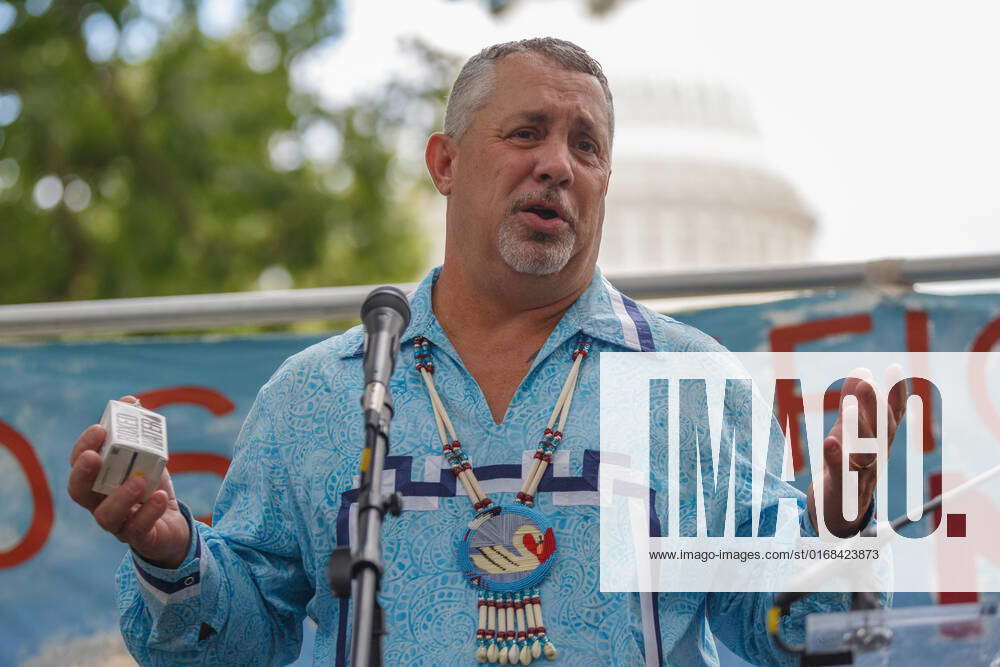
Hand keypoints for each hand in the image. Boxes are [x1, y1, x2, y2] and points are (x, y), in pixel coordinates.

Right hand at [67, 395, 190, 567]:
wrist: (172, 527)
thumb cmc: (151, 488)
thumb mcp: (149, 457)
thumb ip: (139, 431)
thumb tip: (132, 401)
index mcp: (98, 481)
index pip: (79, 463)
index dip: (84, 446)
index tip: (100, 427)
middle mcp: (100, 503)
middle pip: (79, 492)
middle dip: (83, 473)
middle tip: (94, 456)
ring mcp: (118, 524)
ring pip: (105, 516)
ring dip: (120, 497)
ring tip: (138, 481)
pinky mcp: (140, 538)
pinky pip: (138, 530)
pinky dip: (148, 513)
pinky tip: (161, 498)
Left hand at [807, 367, 905, 537]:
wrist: (839, 513)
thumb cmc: (846, 465)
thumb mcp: (849, 432)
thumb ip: (854, 402)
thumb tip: (860, 370)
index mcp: (878, 442)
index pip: (890, 416)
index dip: (895, 394)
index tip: (895, 368)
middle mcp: (875, 457)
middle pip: (879, 433)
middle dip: (875, 408)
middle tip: (867, 383)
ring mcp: (861, 475)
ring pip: (864, 454)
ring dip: (858, 430)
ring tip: (849, 408)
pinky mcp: (842, 491)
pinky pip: (841, 475)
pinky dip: (836, 459)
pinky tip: (830, 442)